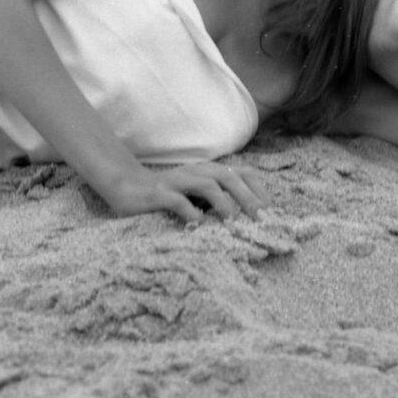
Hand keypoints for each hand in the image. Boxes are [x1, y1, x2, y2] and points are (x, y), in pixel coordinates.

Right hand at [101, 162, 270, 222]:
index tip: (271, 212)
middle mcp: (196, 172)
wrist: (126, 186)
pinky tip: (199, 227)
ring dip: (224, 203)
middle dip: (248, 198)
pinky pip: (178, 201)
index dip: (259, 190)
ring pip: (207, 185)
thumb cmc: (168, 195)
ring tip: (234, 222)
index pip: (242, 173)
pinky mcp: (158, 193)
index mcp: (209, 171)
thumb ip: (219, 200)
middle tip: (261, 219)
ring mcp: (177, 181)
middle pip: (229, 177)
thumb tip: (249, 219)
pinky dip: (191, 213)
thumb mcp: (197, 194)